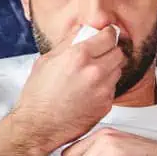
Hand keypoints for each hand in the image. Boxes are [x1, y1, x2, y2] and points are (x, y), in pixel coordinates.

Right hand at [10, 25, 124, 150]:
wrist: (39, 126)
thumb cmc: (38, 95)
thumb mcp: (46, 61)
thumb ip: (68, 42)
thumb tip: (82, 30)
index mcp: (79, 56)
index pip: (109, 36)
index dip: (108, 34)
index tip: (107, 35)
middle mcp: (95, 71)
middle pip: (119, 53)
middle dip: (111, 51)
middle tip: (100, 55)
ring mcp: (103, 88)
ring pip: (118, 70)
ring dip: (109, 69)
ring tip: (91, 75)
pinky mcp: (107, 103)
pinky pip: (113, 88)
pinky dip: (105, 86)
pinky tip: (90, 90)